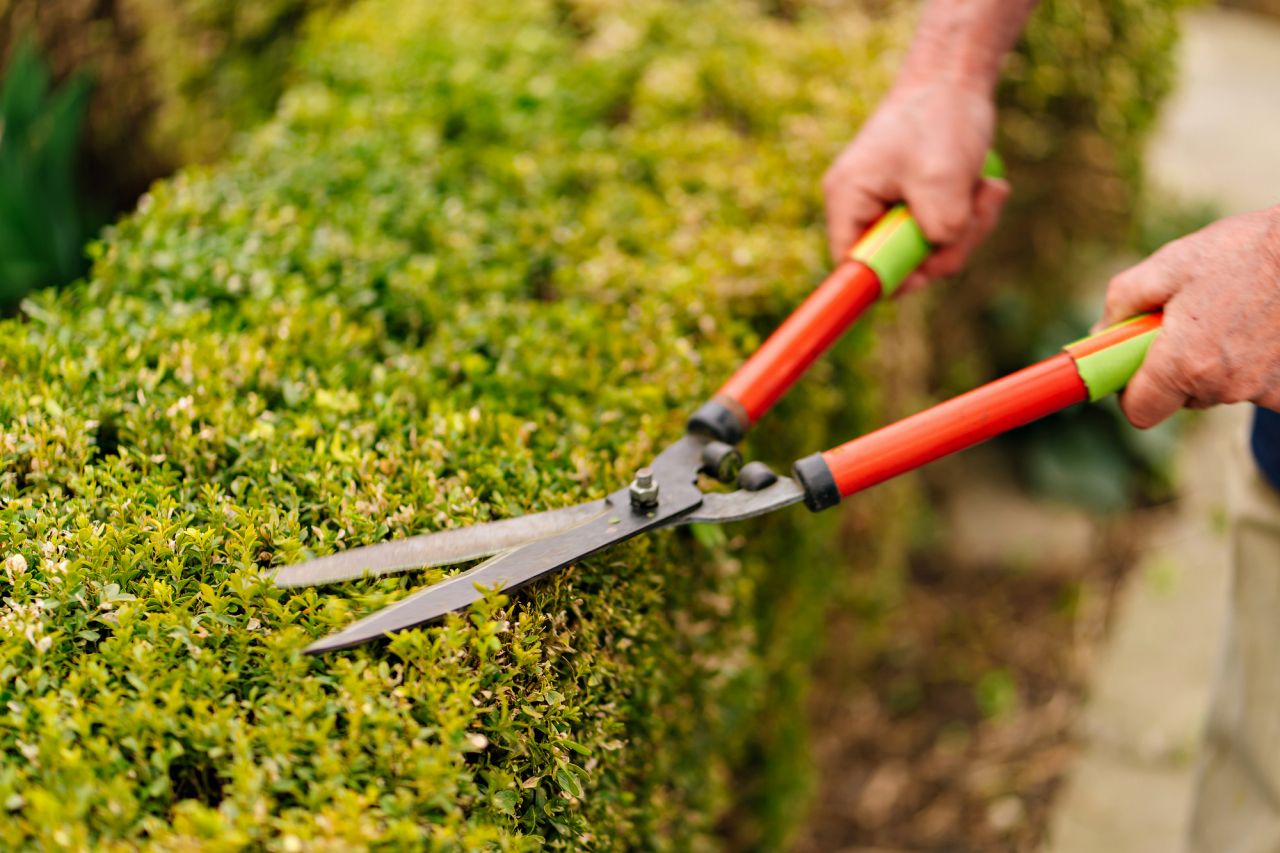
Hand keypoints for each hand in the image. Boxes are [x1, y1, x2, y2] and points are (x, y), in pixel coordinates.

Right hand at [823, 82, 1008, 291]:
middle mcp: (862, 208)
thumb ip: (940, 228)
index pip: (851, 264)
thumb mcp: (942, 177)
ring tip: (986, 190)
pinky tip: (984, 187)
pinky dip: (969, 217)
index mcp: (849, 200)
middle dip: (945, 246)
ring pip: (928, 251)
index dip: (886, 278)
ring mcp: (890, 207)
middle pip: (898, 264)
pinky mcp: (916, 204)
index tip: (926, 271)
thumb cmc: (939, 117)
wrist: (953, 77)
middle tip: (974, 214)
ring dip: (967, 228)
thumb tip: (940, 255)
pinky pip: (942, 233)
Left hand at [1098, 207, 1279, 427]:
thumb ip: (1123, 302)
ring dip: (1216, 362)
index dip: (1131, 391)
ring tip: (1234, 314)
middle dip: (1175, 368)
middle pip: (1180, 398)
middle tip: (1190, 322)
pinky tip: (1261, 329)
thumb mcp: (1169, 265)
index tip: (1134, 367)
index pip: (1139, 412)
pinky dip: (1252, 363)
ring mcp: (1262, 390)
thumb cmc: (1242, 252)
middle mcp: (1223, 386)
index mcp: (1184, 363)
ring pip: (1218, 389)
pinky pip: (1257, 386)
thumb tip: (1100, 333)